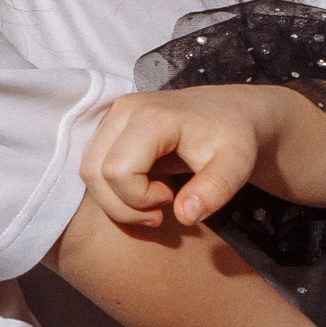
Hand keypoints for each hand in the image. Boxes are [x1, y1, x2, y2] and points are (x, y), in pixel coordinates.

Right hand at [79, 85, 282, 230]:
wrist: (231, 112)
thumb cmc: (233, 138)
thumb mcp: (237, 165)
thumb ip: (215, 190)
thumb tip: (185, 216)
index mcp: (152, 117)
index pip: (118, 171)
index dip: (140, 198)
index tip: (172, 198)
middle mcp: (124, 110)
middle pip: (94, 172)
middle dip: (123, 205)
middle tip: (161, 211)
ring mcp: (113, 115)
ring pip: (88, 170)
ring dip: (115, 199)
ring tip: (154, 201)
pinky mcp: (109, 125)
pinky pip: (93, 165)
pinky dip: (112, 188)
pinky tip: (143, 190)